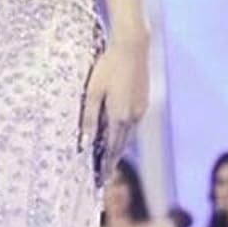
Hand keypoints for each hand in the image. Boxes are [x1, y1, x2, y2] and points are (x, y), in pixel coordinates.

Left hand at [82, 36, 148, 179]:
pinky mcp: (143, 101)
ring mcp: (141, 109)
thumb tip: (84, 143)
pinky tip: (116, 133)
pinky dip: (123, 133)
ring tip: (107, 158)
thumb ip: (89, 118)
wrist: (133, 46)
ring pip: (127, 135)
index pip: (112, 150)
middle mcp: (133, 117)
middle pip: (121, 146)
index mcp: (120, 117)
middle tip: (103, 174)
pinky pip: (132, 124)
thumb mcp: (92, 92)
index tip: (99, 180)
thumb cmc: (108, 66)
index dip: (106, 165)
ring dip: (118, 147)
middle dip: (112, 161)